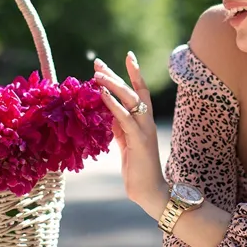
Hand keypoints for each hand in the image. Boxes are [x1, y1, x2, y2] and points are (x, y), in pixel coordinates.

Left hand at [93, 52, 167, 217]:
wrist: (149, 191)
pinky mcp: (139, 139)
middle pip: (133, 90)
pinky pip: (125, 118)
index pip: (140, 91)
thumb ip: (119, 126)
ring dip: (113, 85)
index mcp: (144, 121)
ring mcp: (145, 129)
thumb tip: (108, 110)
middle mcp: (147, 121)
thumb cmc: (137, 169)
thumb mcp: (125, 142)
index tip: (126, 55)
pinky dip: (114, 104)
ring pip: (131, 99)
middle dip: (116, 74)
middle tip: (98, 62)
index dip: (133, 73)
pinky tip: (103, 95)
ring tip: (97, 74)